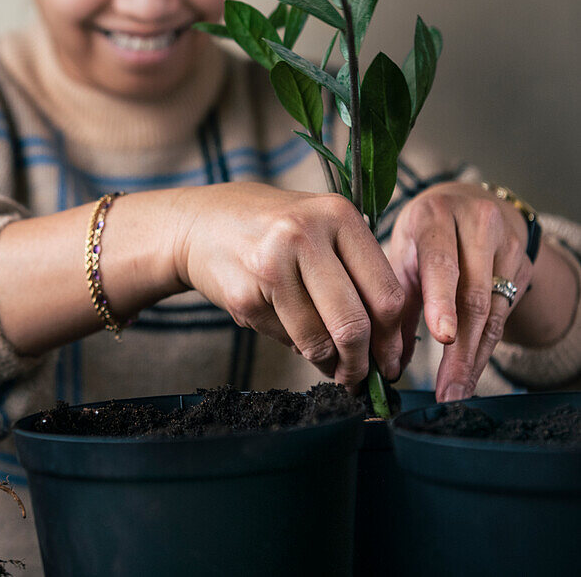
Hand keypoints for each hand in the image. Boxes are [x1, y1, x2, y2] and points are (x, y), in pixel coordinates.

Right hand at [173, 183, 404, 387]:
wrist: (200, 224)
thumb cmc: (273, 230)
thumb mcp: (320, 228)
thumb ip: (356, 271)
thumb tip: (385, 345)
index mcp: (337, 214)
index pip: (385, 293)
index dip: (392, 338)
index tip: (391, 360)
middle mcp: (304, 235)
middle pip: (353, 323)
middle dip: (360, 362)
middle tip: (362, 378)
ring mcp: (270, 266)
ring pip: (318, 340)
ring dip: (328, 364)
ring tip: (330, 365)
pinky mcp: (244, 297)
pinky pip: (286, 340)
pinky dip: (294, 346)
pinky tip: (290, 330)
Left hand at [387, 181, 532, 401]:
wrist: (468, 203)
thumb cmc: (423, 234)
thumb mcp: (402, 253)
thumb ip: (393, 300)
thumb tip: (384, 358)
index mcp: (434, 217)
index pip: (441, 262)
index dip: (442, 301)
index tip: (441, 337)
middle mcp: (476, 225)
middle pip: (473, 293)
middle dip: (459, 349)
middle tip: (446, 388)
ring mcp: (506, 245)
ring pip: (492, 310)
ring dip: (473, 357)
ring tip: (456, 391)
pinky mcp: (523, 266)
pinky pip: (503, 316)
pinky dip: (484, 349)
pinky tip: (469, 374)